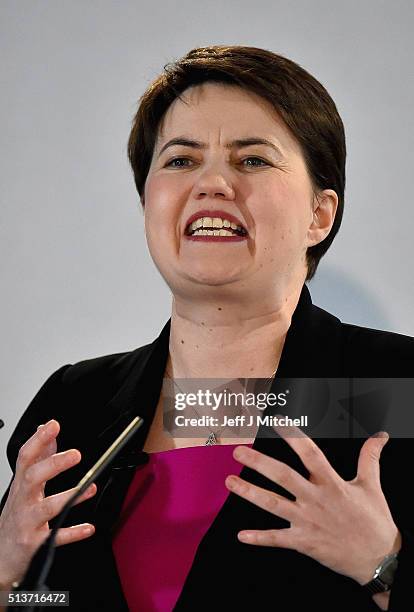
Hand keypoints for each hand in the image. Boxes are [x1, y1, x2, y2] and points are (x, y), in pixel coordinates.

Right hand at [0, 419, 96, 588]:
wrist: (0, 557)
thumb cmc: (16, 517)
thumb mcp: (23, 486)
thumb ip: (38, 457)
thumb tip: (46, 430)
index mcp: (21, 485)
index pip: (26, 457)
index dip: (38, 439)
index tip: (53, 425)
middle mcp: (23, 501)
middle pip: (33, 478)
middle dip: (53, 464)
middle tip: (76, 454)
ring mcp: (28, 522)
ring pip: (47, 508)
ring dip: (70, 496)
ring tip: (91, 487)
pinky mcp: (35, 544)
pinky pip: (55, 538)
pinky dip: (72, 533)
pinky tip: (88, 528)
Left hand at [225, 425, 400, 584]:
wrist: (378, 559)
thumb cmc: (374, 521)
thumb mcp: (372, 485)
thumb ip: (370, 457)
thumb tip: (380, 436)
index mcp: (332, 483)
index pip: (310, 453)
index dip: (294, 436)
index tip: (277, 422)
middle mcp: (316, 500)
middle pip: (283, 476)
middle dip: (259, 463)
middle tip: (238, 452)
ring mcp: (308, 521)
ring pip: (273, 504)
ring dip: (249, 493)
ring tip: (229, 482)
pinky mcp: (304, 542)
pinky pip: (278, 539)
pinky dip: (259, 538)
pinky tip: (241, 536)